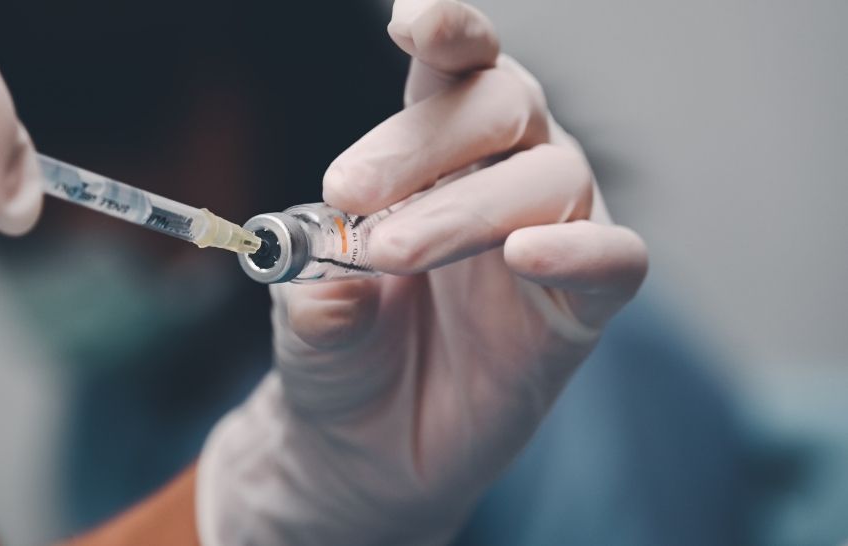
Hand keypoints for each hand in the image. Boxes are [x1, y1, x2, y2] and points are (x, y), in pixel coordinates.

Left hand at [196, 0, 647, 542]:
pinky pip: (614, 262)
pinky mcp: (579, 312)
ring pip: (549, 177)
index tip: (410, 20)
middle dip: (425, 139)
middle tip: (349, 192)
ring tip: (392, 252)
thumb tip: (340, 270)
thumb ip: (317, 284)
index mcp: (434, 158)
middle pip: (505, 104)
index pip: (456, 72)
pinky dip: (580, 251)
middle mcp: (503, 178)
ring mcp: (550, 239)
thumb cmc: (339, 360)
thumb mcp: (306, 317)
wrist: (363, 450)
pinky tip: (526, 256)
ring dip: (467, 206)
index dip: (449, 31)